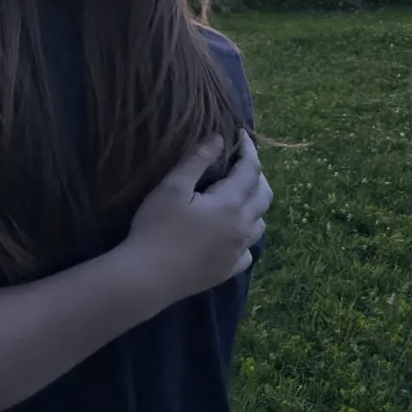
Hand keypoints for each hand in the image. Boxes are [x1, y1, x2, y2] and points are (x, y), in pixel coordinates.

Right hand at [122, 130, 271, 305]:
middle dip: (257, 175)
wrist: (148, 275)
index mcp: (230, 204)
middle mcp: (242, 227)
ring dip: (254, 205)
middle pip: (264, 196)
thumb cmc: (156, 227)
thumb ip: (196, 161)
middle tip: (242, 163)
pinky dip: (245, 235)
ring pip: (260, 223)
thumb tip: (218, 139)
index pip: (250, 170)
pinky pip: (248, 249)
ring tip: (239, 196)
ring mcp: (238, 251)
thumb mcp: (171, 188)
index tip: (242, 136)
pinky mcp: (229, 270)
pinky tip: (231, 234)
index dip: (249, 150)